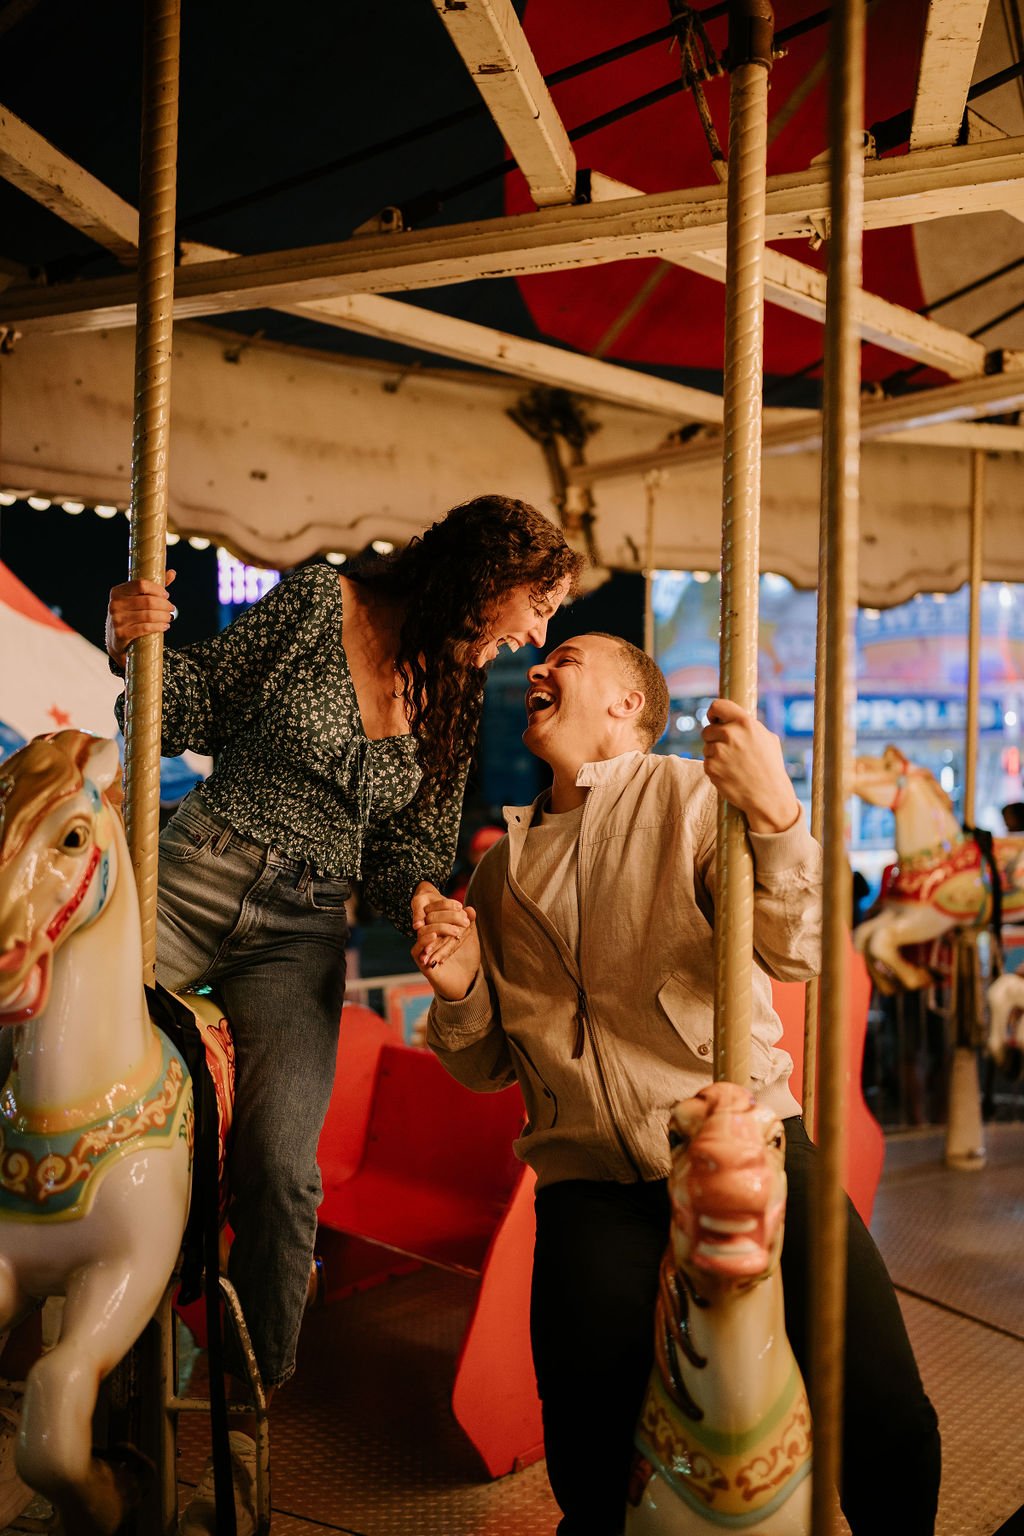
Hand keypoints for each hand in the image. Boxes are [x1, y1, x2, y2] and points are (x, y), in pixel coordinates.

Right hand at [106, 570, 176, 667]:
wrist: (116, 640)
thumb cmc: (129, 616)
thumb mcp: (136, 600)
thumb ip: (153, 587)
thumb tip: (172, 573)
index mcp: (117, 592)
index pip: (141, 584)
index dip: (157, 589)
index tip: (166, 595)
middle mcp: (115, 604)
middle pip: (147, 600)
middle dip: (164, 605)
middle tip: (171, 608)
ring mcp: (117, 619)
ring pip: (148, 615)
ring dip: (164, 616)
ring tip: (169, 618)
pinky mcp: (121, 634)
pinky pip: (145, 628)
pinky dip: (158, 626)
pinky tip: (165, 626)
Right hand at [411, 898, 480, 1000]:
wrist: (466, 983)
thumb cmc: (467, 960)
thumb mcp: (469, 939)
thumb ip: (468, 924)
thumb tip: (471, 908)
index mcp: (437, 930)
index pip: (436, 912)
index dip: (445, 906)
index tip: (460, 906)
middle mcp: (428, 938)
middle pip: (428, 919)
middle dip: (444, 916)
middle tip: (461, 919)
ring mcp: (423, 950)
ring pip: (422, 932)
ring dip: (438, 928)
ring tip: (455, 931)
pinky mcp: (421, 962)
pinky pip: (416, 949)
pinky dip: (424, 940)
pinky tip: (434, 936)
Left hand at [701, 698, 799, 833]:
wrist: (769, 795)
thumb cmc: (771, 767)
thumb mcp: (767, 738)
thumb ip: (748, 726)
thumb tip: (732, 718)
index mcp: (745, 723)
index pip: (718, 706)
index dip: (714, 713)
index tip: (714, 720)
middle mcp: (730, 734)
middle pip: (708, 730)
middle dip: (714, 738)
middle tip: (728, 750)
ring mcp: (718, 751)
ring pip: (706, 747)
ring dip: (715, 754)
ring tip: (733, 764)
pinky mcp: (711, 767)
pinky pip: (706, 762)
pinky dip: (714, 767)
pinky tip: (729, 773)